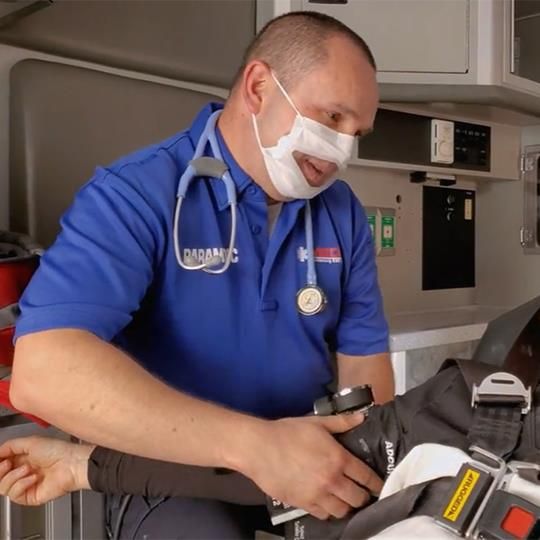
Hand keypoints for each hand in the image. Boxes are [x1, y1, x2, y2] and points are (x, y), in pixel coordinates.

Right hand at [0, 436, 93, 505]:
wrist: (71, 464)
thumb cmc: (58, 451)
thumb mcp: (31, 442)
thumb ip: (11, 446)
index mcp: (23, 459)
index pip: (1, 464)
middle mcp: (22, 472)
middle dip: (0, 470)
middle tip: (7, 464)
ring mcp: (25, 485)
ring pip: (3, 487)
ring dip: (13, 476)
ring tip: (27, 468)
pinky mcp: (29, 496)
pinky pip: (14, 494)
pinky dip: (21, 484)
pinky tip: (34, 478)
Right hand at [239, 413, 381, 519]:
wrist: (260, 448)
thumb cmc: (288, 432)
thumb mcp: (316, 422)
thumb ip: (341, 422)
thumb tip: (361, 417)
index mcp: (338, 458)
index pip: (366, 477)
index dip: (376, 483)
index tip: (379, 485)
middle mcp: (331, 480)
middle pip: (358, 498)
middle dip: (363, 496)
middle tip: (361, 491)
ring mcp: (317, 495)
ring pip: (342, 511)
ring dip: (346, 505)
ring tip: (344, 498)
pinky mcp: (303, 504)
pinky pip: (323, 515)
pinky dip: (328, 511)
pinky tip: (326, 503)